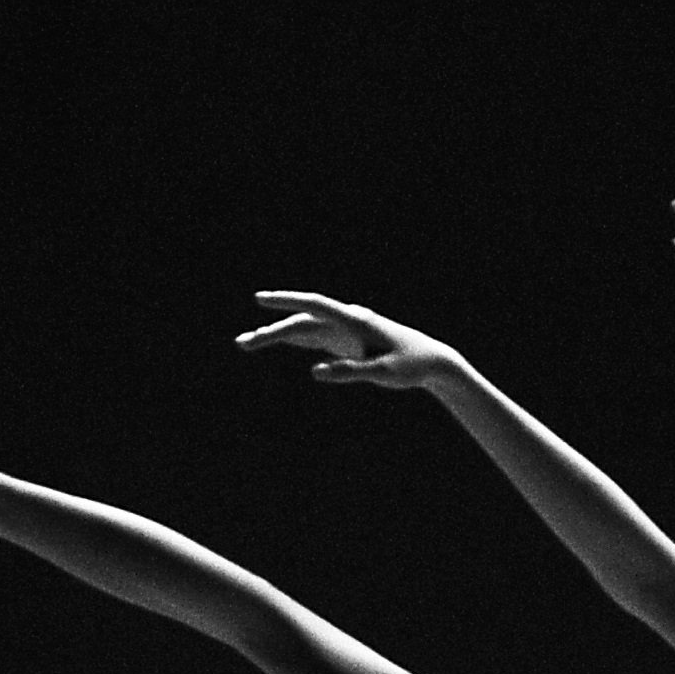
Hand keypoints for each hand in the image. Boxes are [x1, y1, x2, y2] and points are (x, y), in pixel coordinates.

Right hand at [235, 290, 468, 391]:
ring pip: (304, 328)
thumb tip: (314, 372)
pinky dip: (294, 339)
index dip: (285, 301)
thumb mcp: (382, 373)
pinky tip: (277, 342)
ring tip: (248, 344)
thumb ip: (349, 372)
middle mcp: (347, 320)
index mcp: (354, 321)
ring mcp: (346, 329)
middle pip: (301, 321)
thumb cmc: (410, 366)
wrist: (432, 361)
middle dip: (270, 331)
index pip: (313, 305)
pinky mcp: (348, 340)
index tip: (259, 299)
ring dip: (277, 335)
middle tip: (242, 344)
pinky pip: (315, 336)